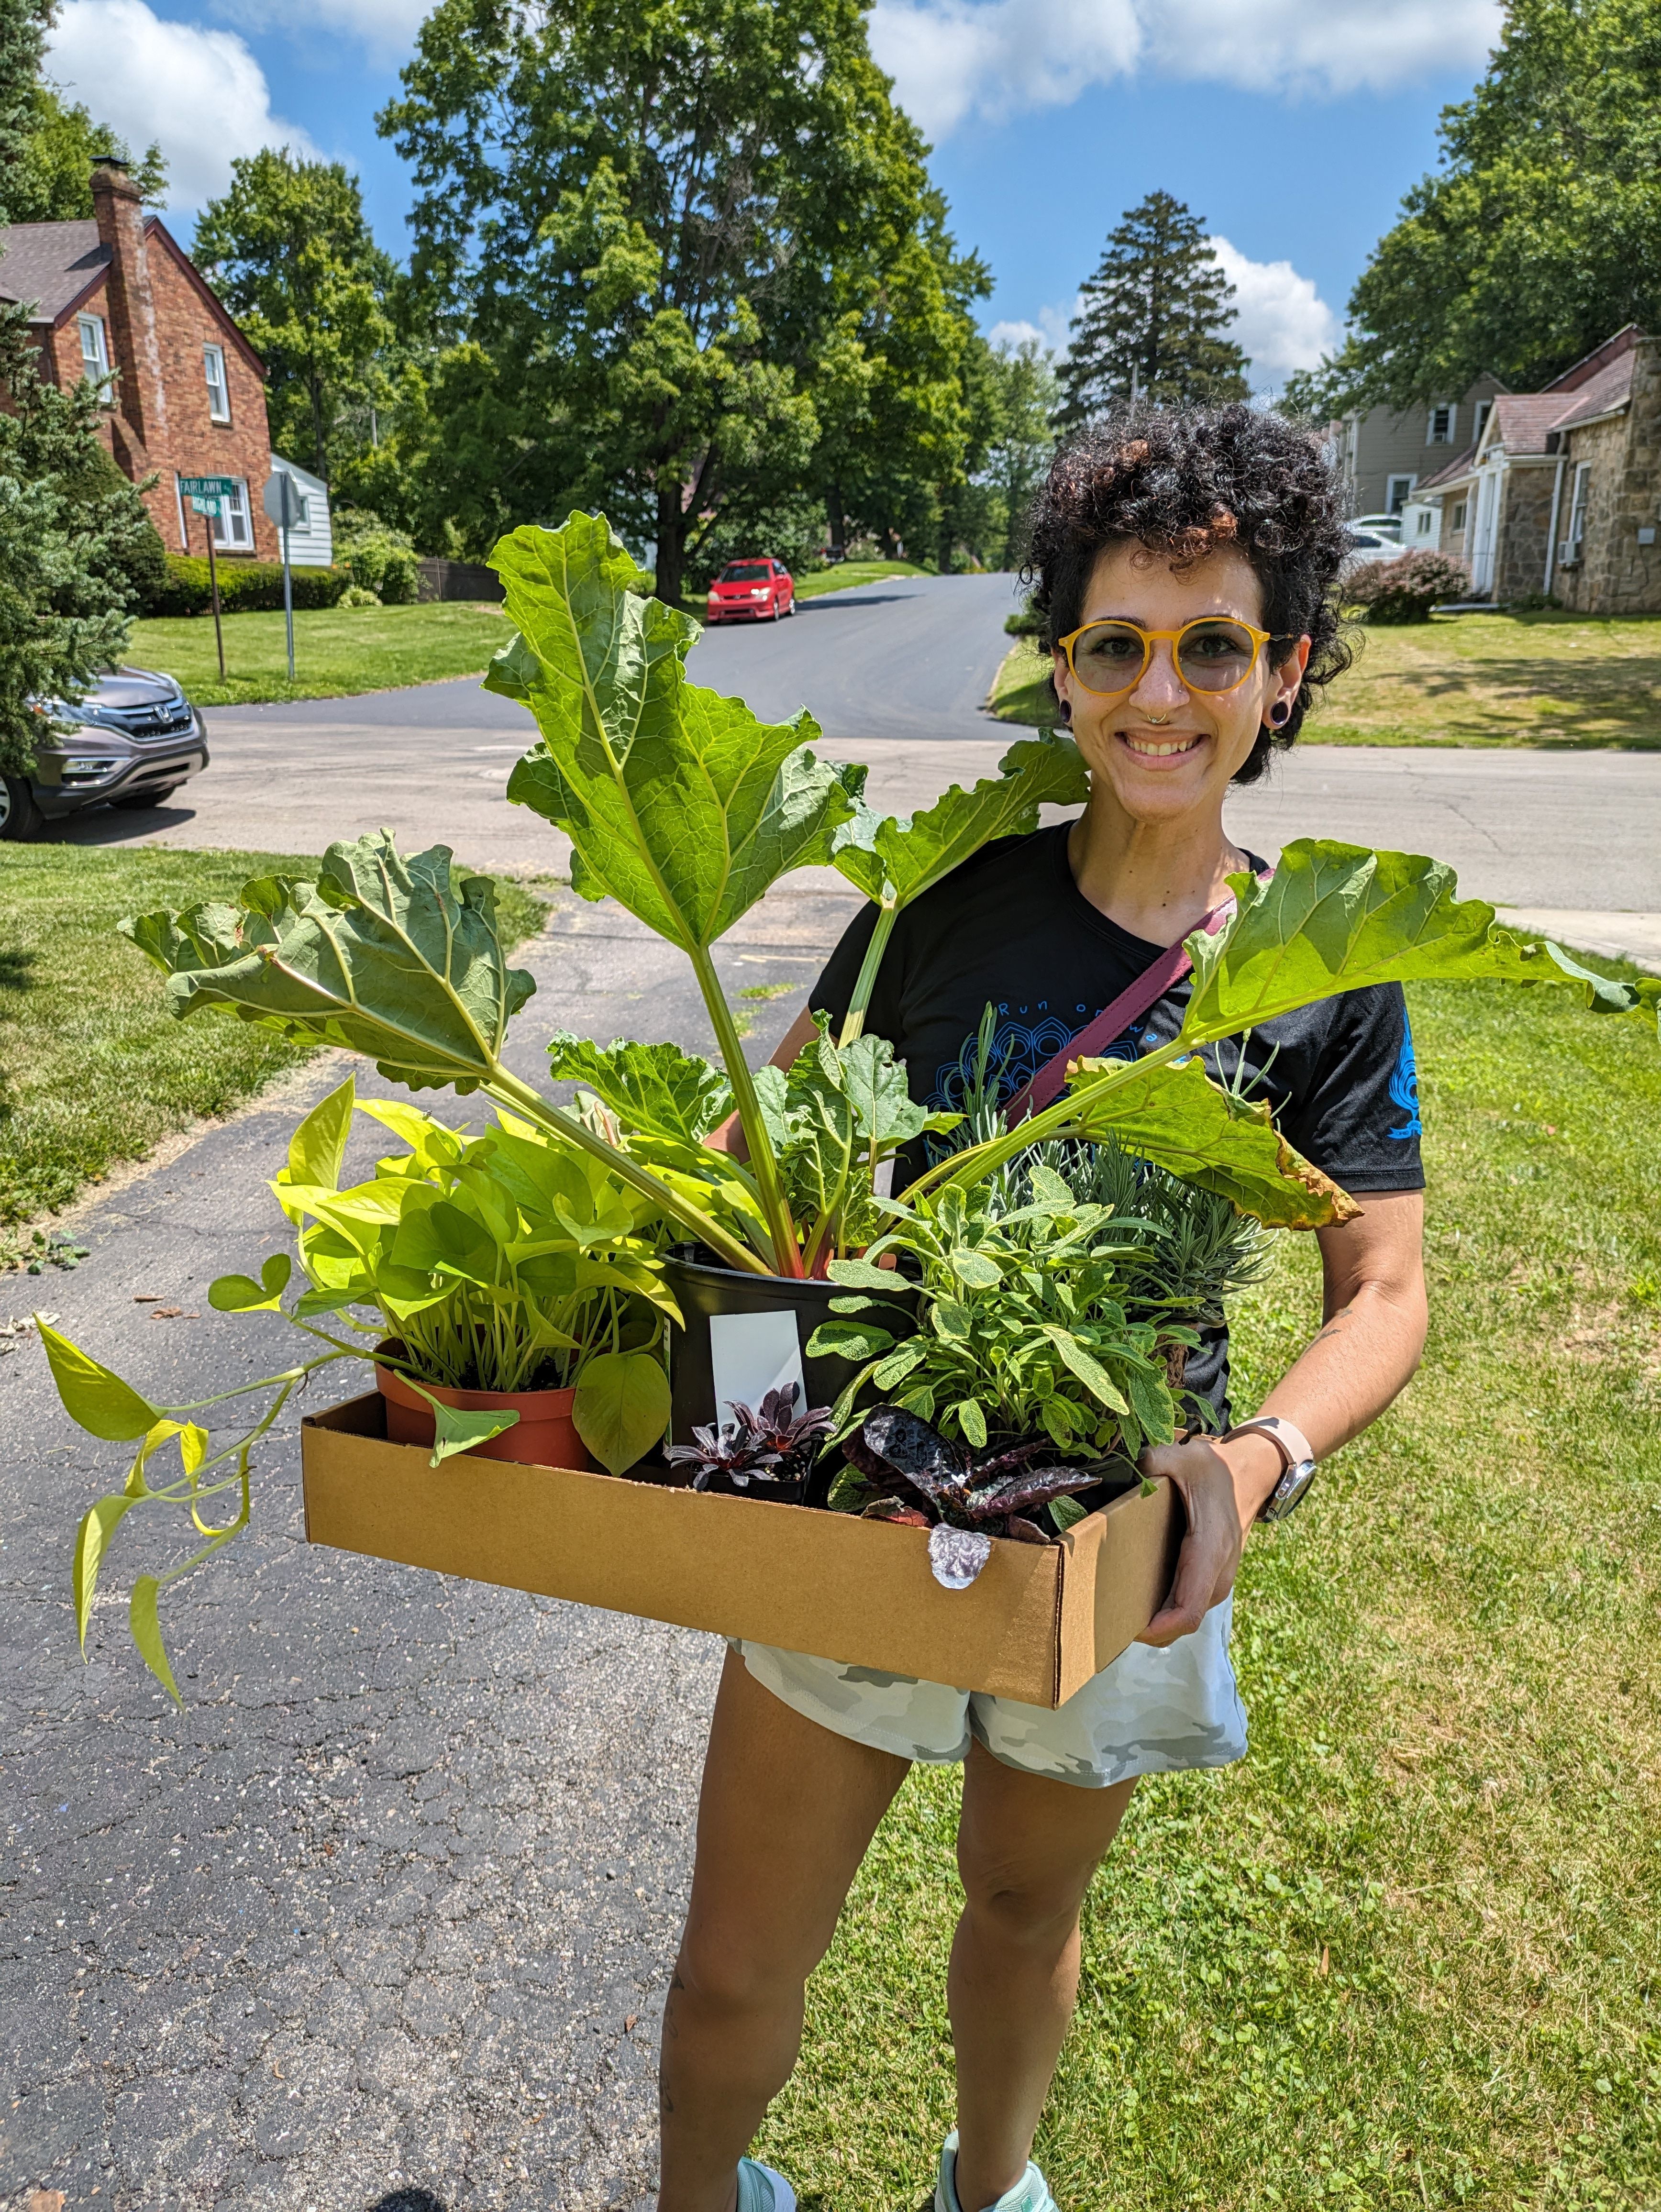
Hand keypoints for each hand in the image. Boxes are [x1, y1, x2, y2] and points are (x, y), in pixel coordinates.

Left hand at [1134, 1430, 1281, 1646]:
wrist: (1249, 1477)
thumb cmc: (1216, 1471)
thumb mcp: (1188, 1457)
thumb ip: (1158, 1459)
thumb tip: (1132, 1465)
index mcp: (1209, 1554)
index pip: (1188, 1611)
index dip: (1157, 1628)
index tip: (1127, 1627)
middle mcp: (1216, 1577)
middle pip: (1181, 1623)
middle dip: (1146, 1629)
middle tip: (1105, 1620)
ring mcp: (1215, 1582)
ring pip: (1183, 1619)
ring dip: (1153, 1621)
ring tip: (1114, 1608)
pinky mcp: (1209, 1580)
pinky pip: (1185, 1606)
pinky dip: (1162, 1611)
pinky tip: (1134, 1596)